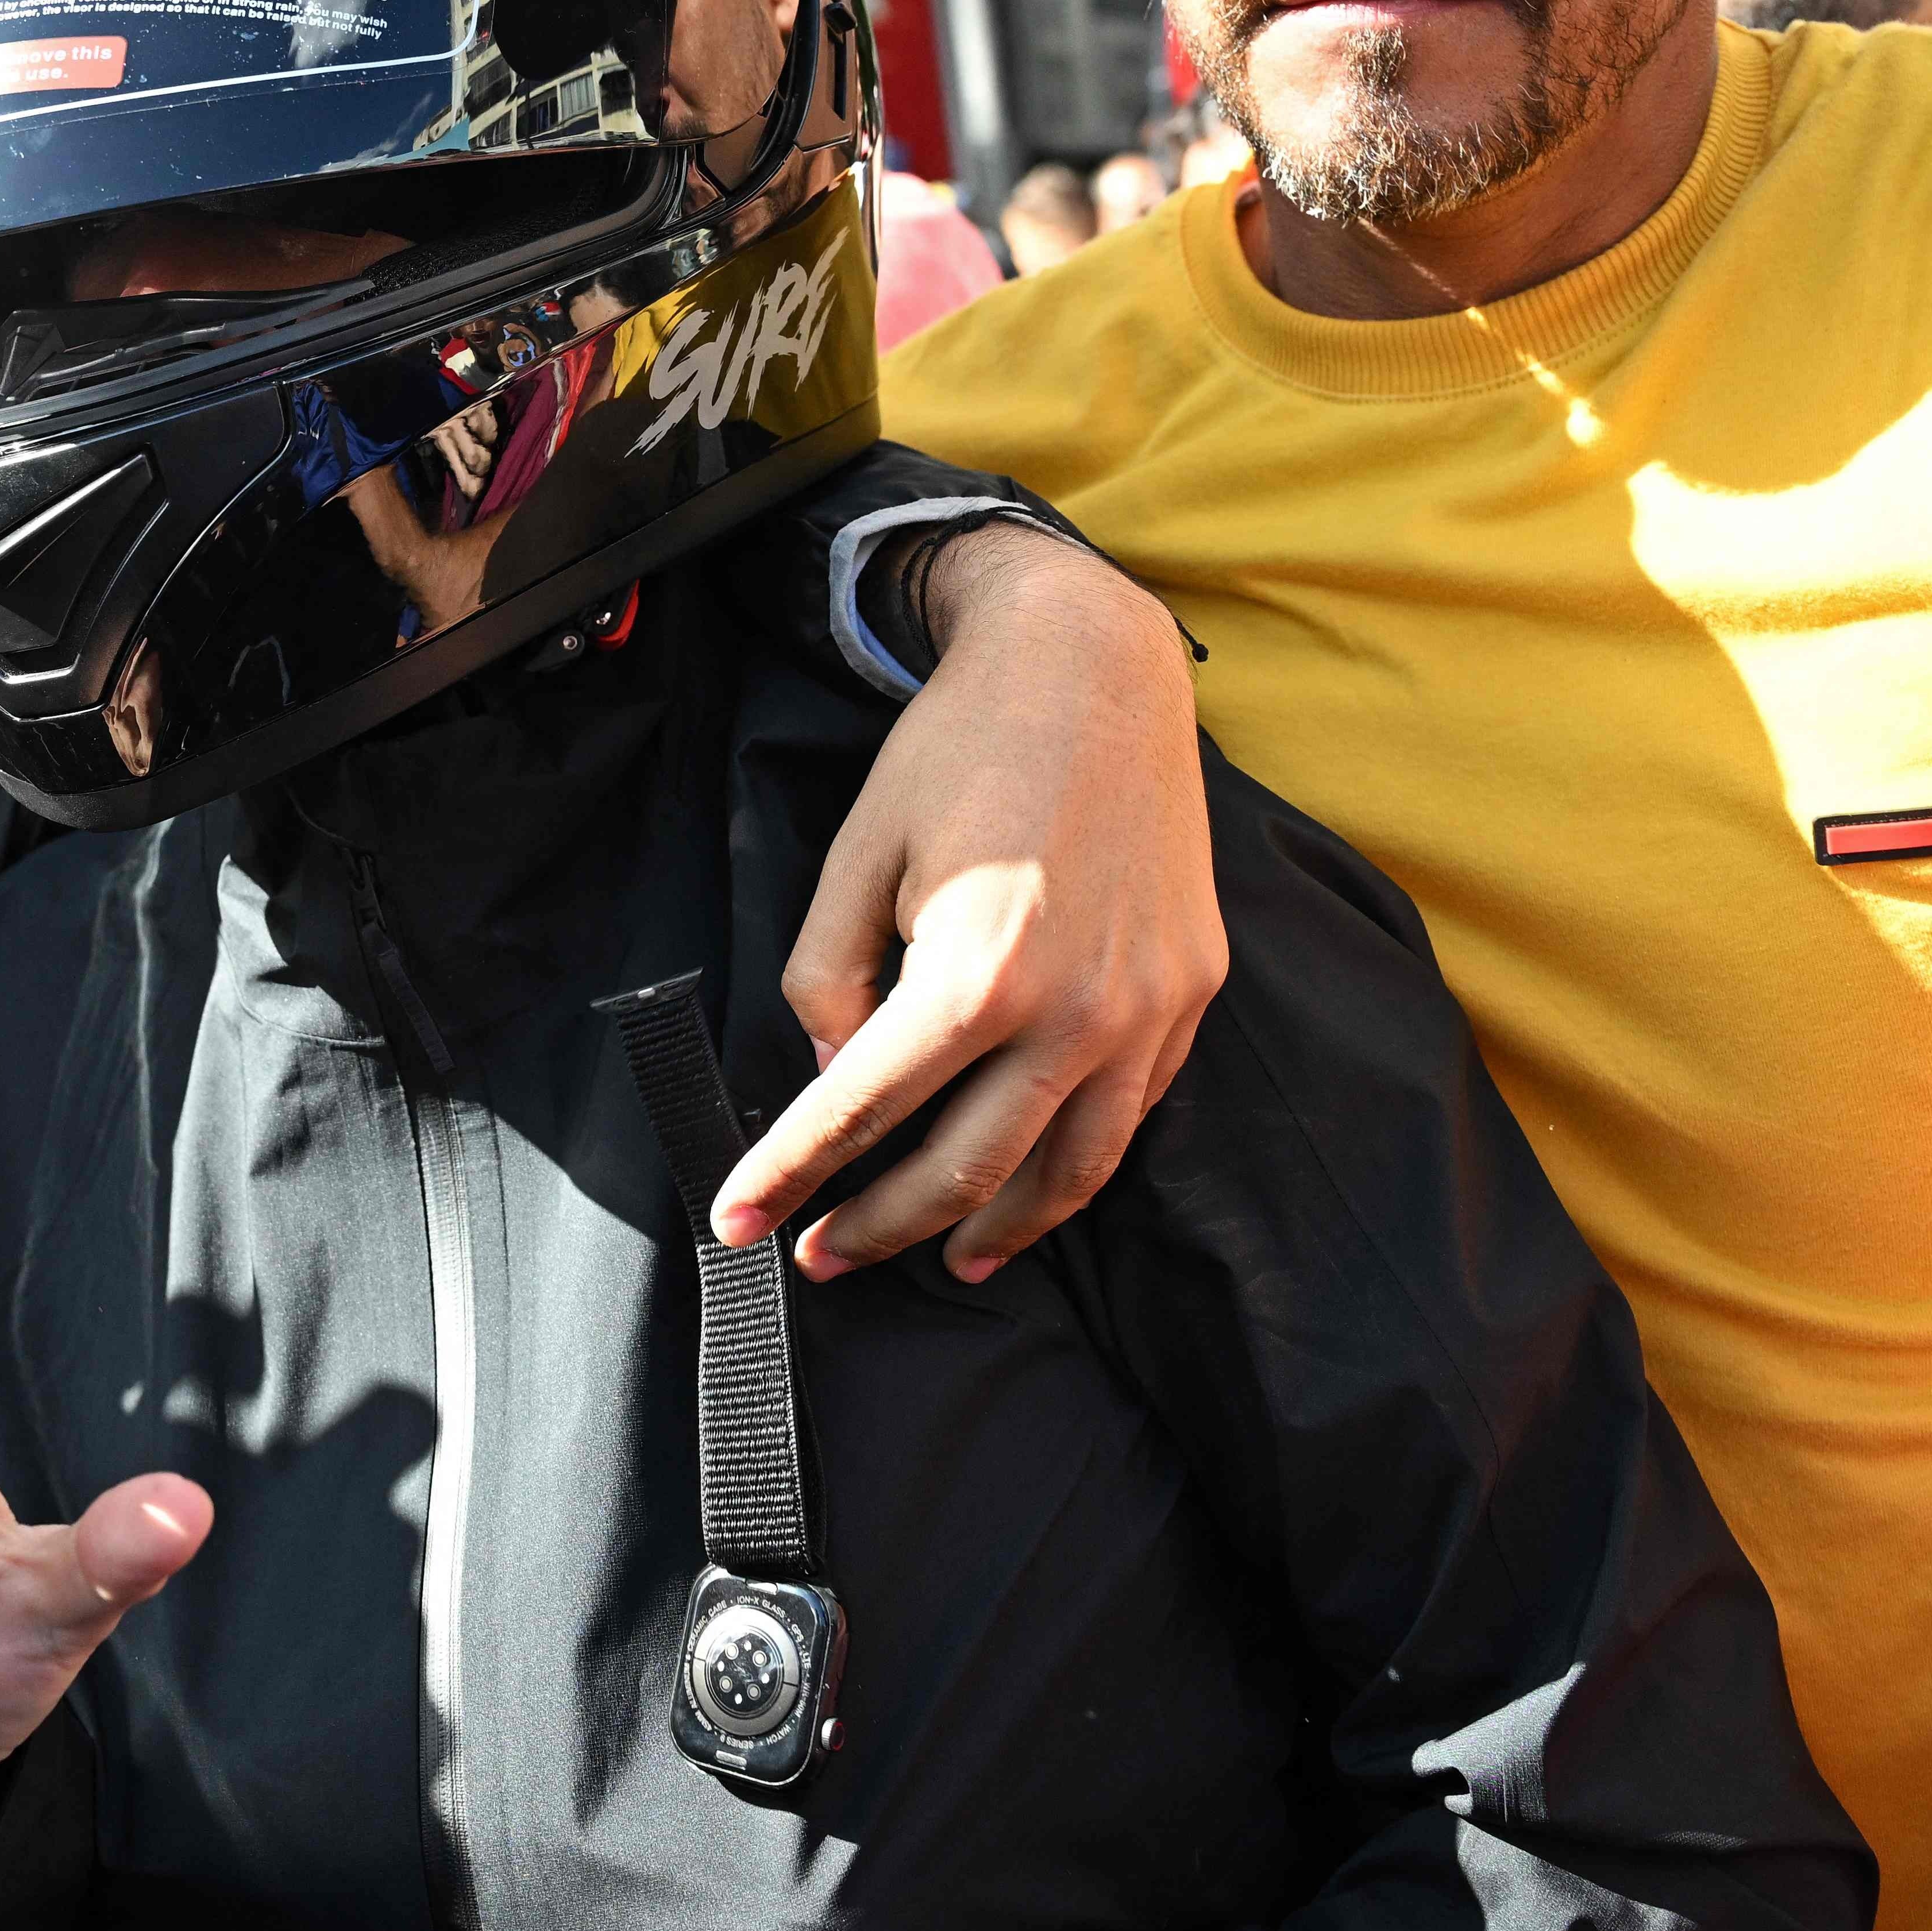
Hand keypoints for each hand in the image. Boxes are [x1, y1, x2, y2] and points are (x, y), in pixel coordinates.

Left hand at [729, 524, 1224, 1282]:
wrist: (1096, 667)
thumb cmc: (961, 749)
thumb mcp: (859, 853)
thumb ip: (828, 978)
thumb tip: (838, 1079)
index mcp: (977, 973)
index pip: (862, 1108)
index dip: (792, 1174)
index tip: (739, 1223)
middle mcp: (1074, 1010)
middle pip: (965, 1167)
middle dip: (880, 1226)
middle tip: (822, 1259)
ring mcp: (1146, 1010)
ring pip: (1069, 1170)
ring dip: (996, 1231)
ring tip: (943, 1263)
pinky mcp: (1191, 993)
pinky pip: (1130, 1115)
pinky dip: (1076, 1168)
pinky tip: (1034, 1187)